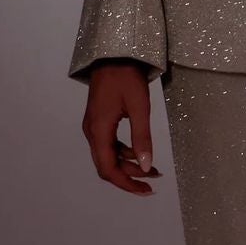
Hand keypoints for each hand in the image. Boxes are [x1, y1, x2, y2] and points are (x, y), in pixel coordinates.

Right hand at [82, 59, 161, 195]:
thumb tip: (145, 166)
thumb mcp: (140, 107)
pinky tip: (138, 152)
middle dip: (129, 176)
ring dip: (128, 165)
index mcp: (99, 130)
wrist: (113, 54)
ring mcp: (93, 126)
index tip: (145, 190)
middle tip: (153, 180)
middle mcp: (92, 132)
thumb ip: (142, 138)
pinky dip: (124, 153)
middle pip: (106, 166)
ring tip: (152, 168)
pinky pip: (109, 145)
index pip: (108, 169)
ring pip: (108, 156)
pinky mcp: (99, 121)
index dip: (126, 183)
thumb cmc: (126, 77)